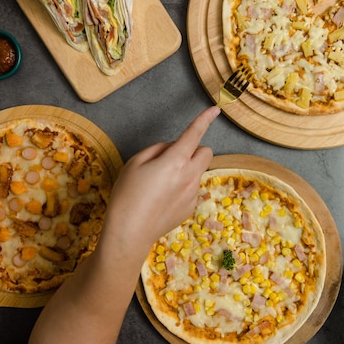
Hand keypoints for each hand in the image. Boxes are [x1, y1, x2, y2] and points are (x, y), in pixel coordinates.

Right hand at [100, 106, 219, 253]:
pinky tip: (163, 199)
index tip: (215, 110)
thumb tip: (171, 148)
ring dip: (186, 170)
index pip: (194, 134)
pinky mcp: (191, 208)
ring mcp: (193, 193)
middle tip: (173, 158)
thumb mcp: (135, 163)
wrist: (130, 232)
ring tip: (161, 184)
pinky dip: (183, 188)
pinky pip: (192, 189)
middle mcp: (190, 176)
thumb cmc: (127, 195)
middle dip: (194, 149)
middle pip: (206, 152)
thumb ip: (157, 149)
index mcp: (175, 160)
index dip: (205, 119)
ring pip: (198, 172)